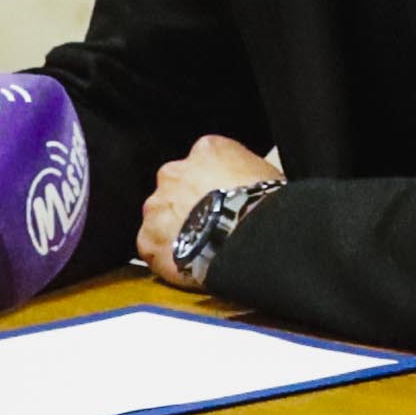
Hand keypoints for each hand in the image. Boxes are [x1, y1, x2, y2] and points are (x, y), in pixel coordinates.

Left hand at [134, 135, 281, 285]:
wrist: (247, 239)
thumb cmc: (264, 206)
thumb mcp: (268, 174)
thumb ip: (246, 172)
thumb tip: (250, 184)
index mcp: (208, 150)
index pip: (205, 159)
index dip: (216, 180)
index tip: (226, 196)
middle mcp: (175, 171)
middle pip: (177, 186)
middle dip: (189, 202)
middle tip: (212, 222)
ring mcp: (157, 205)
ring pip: (162, 216)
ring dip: (176, 228)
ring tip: (201, 247)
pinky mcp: (147, 238)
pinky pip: (153, 246)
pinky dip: (167, 255)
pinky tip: (188, 264)